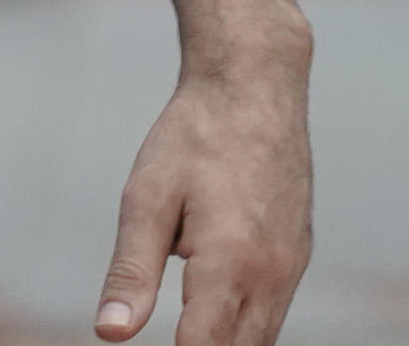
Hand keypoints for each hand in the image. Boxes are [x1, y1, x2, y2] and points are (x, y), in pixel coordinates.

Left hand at [96, 53, 311, 345]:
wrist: (253, 88)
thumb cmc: (193, 138)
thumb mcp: (146, 200)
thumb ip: (131, 272)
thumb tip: (110, 333)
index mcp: (230, 264)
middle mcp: (272, 275)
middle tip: (170, 339)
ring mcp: (291, 267)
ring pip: (261, 338)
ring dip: (225, 343)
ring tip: (185, 331)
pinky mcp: (297, 256)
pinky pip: (273, 312)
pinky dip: (245, 326)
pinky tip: (213, 317)